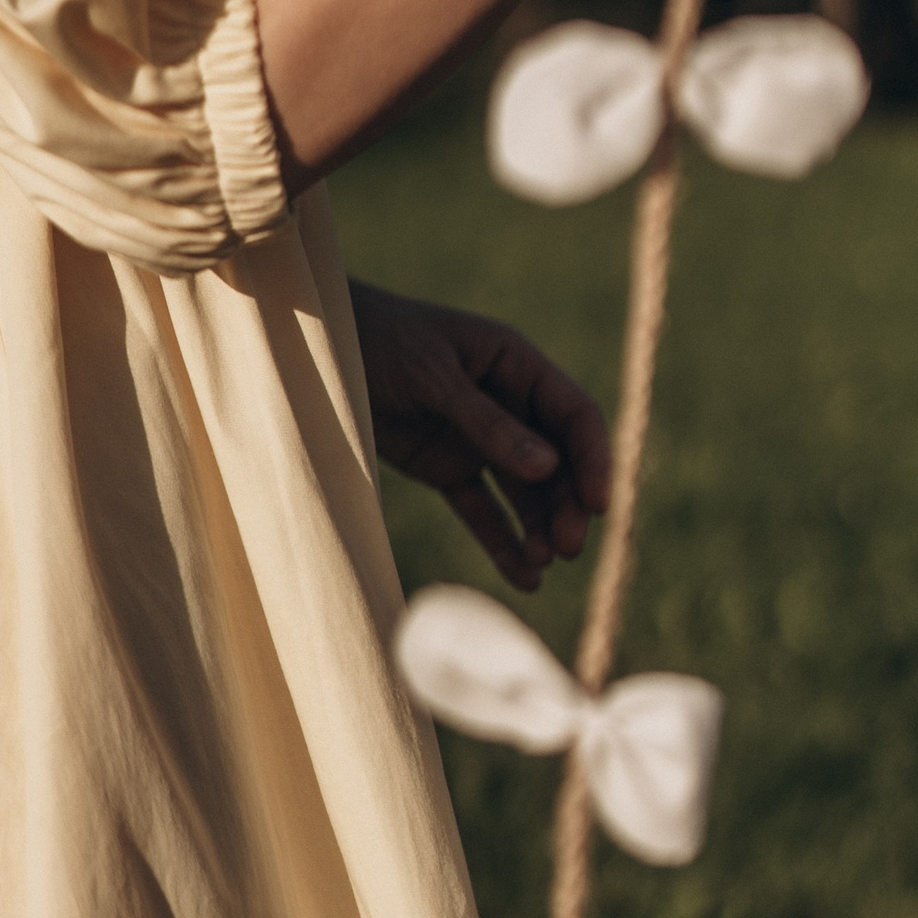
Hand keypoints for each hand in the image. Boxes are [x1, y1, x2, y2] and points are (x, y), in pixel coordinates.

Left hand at [348, 280, 613, 591]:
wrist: (317, 351)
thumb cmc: (380, 340)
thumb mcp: (433, 377)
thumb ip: (488, 423)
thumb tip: (549, 467)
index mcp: (514, 363)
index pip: (573, 414)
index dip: (593, 458)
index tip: (600, 504)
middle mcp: (506, 402)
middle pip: (556, 461)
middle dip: (567, 503)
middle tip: (568, 547)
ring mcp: (478, 438)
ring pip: (524, 491)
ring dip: (539, 526)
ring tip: (541, 563)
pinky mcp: (446, 468)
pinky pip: (483, 509)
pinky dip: (502, 541)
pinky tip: (524, 577)